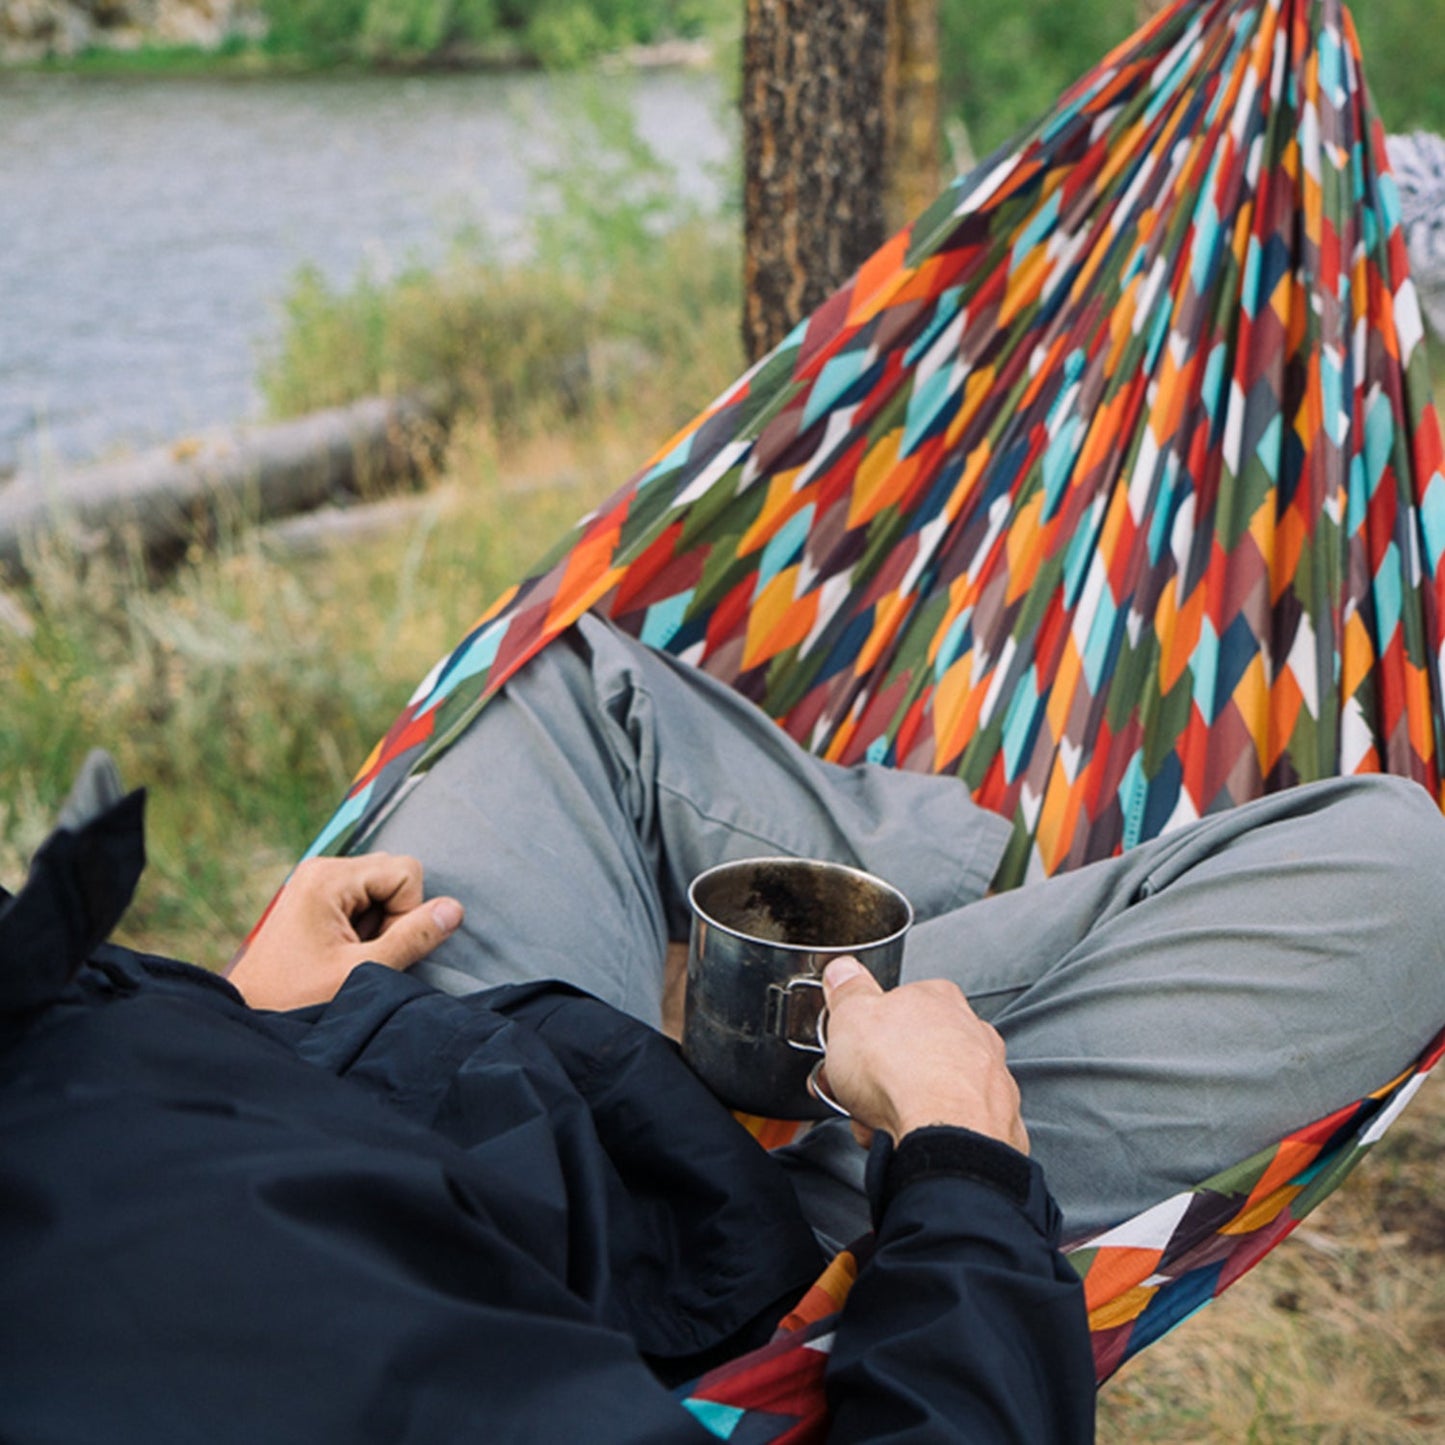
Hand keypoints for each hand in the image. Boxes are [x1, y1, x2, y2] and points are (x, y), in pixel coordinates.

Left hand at [226, 854, 463, 1010]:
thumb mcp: (363, 972)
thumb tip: (454, 910)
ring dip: (377, 926)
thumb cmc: (295, 999)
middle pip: (393, 876)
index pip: (406, 872)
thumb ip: (413, 937)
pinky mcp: (313, 900)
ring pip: (381, 890)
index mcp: (328, 877)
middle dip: (392, 917)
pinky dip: (362, 929)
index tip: (374, 949)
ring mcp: (315, 883)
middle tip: (360, 954)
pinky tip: (339, 954)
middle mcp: (320, 869)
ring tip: (347, 957)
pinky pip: (362, 901)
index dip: (406, 913)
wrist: (249, 1019)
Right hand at [812, 958, 1028, 1153]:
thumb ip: (848, 990)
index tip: (852, 1049)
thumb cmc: (905, 1074)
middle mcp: (973, 1031)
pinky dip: (934, 1132)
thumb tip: (843, 971)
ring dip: (909, 1105)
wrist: (947, 1136)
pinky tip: (911, 1138)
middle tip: (862, 1091)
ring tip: (883, 1121)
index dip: (868, 1032)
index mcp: (938, 997)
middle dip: (889, 1073)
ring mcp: (990, 1077)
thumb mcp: (851, 1015)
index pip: (899, 1004)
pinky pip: (954, 1123)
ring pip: (936, 1089)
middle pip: (918, 1049)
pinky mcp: (998, 1120)